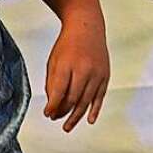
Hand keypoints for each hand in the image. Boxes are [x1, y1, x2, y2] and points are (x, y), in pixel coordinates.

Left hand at [43, 14, 109, 131]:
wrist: (87, 27)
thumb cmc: (67, 45)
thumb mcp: (54, 60)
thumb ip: (52, 83)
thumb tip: (53, 106)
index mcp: (68, 64)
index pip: (59, 91)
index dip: (53, 106)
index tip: (47, 114)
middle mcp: (84, 69)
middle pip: (73, 98)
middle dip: (63, 112)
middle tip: (55, 118)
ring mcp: (97, 73)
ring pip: (86, 101)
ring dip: (76, 116)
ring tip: (67, 126)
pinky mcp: (105, 75)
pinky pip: (100, 97)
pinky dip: (95, 110)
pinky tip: (89, 120)